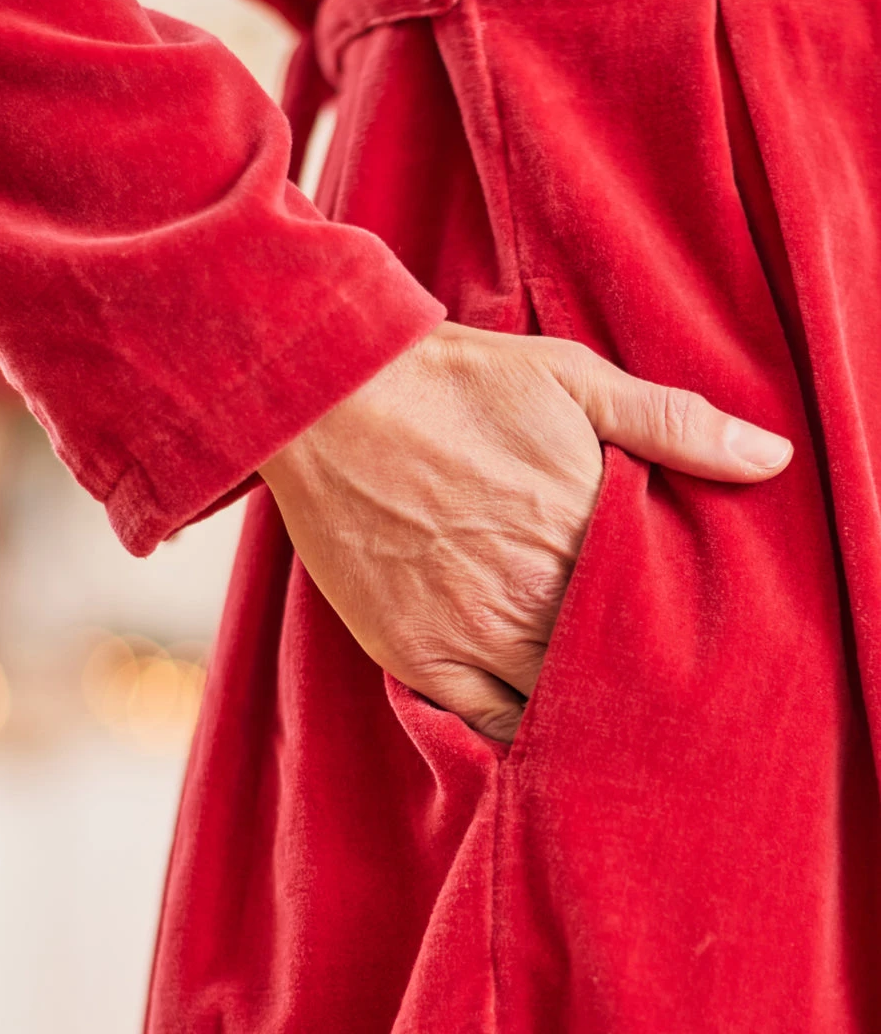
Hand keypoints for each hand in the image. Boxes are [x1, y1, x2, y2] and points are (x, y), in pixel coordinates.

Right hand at [259, 321, 791, 741]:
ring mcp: (471, 632)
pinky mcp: (417, 654)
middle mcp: (531, 592)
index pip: (658, 606)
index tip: (681, 616)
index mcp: (580, 526)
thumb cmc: (454, 382)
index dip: (678, 619)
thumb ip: (671, 423)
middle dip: (633, 666)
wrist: (333, 398)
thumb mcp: (570, 377)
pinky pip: (484, 722)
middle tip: (645, 664)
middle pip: (611, 663)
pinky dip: (520, 727)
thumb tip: (770, 460)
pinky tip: (538, 715)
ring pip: (556, 702)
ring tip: (600, 697)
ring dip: (584, 703)